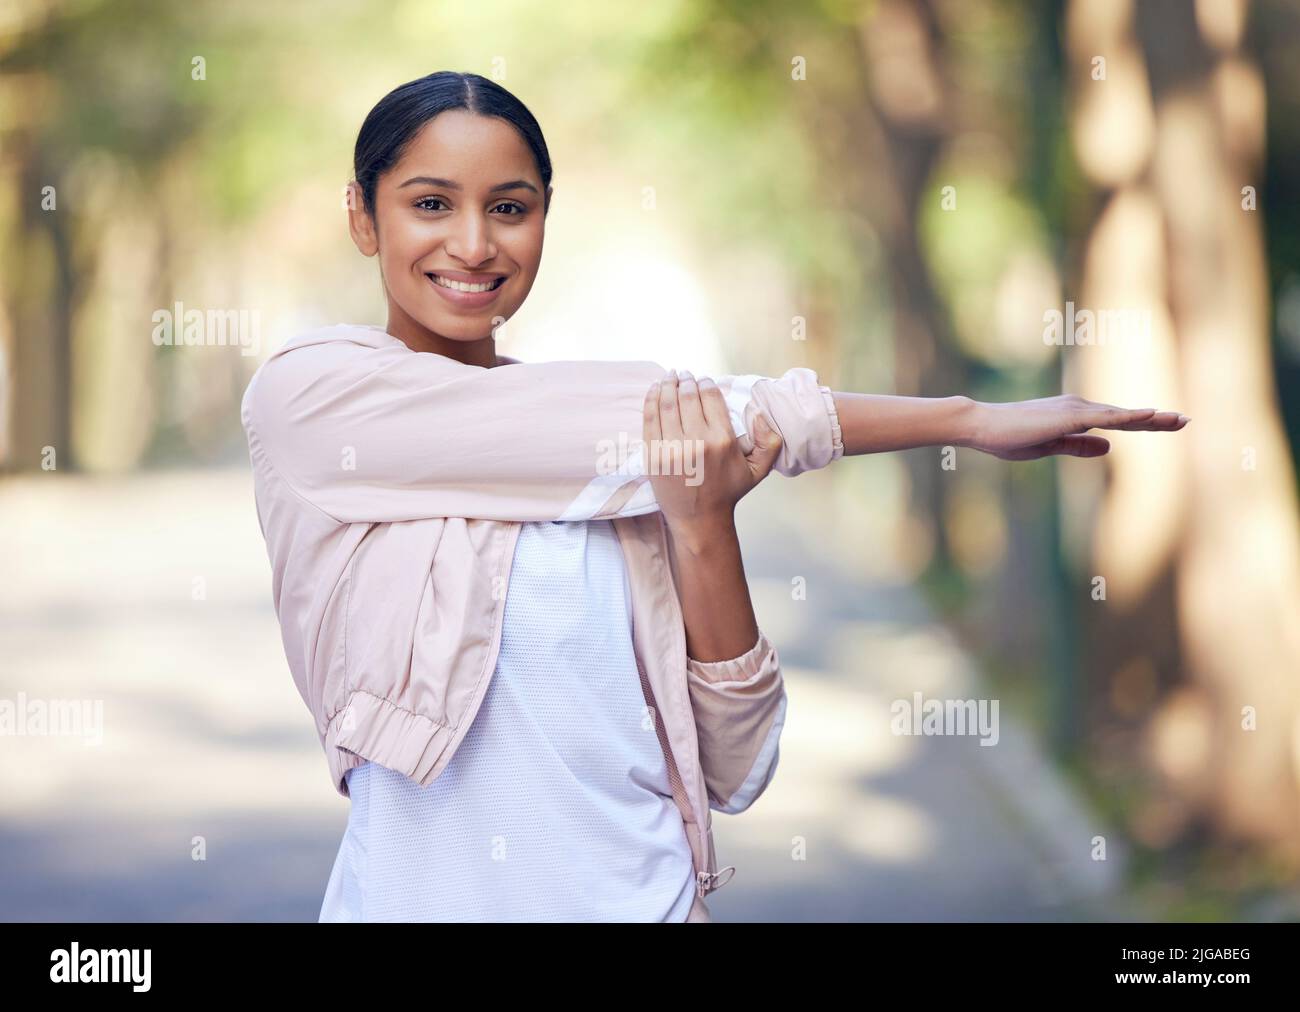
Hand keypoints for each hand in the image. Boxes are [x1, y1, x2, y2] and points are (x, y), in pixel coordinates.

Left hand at [642, 369, 782, 529]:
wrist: (699, 519)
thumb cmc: (727, 492)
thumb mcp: (758, 470)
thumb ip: (769, 442)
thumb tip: (759, 413)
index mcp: (722, 440)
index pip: (711, 398)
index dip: (706, 384)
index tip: (703, 380)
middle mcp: (697, 441)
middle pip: (687, 397)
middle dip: (685, 381)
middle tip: (684, 374)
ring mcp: (672, 448)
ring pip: (667, 404)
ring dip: (667, 385)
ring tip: (669, 377)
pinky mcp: (654, 455)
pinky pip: (650, 419)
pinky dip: (651, 400)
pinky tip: (654, 390)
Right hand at [961, 394, 1188, 459]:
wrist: (982, 426)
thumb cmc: (1007, 437)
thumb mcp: (1048, 446)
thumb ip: (1078, 446)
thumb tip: (1108, 448)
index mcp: (1074, 417)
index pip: (1117, 422)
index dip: (1144, 424)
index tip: (1169, 424)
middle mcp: (1079, 408)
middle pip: (1126, 416)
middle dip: (1157, 420)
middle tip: (1186, 421)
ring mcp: (1076, 409)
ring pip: (1122, 415)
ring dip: (1152, 418)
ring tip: (1179, 420)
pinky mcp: (1070, 416)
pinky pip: (1107, 418)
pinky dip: (1130, 416)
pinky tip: (1151, 416)